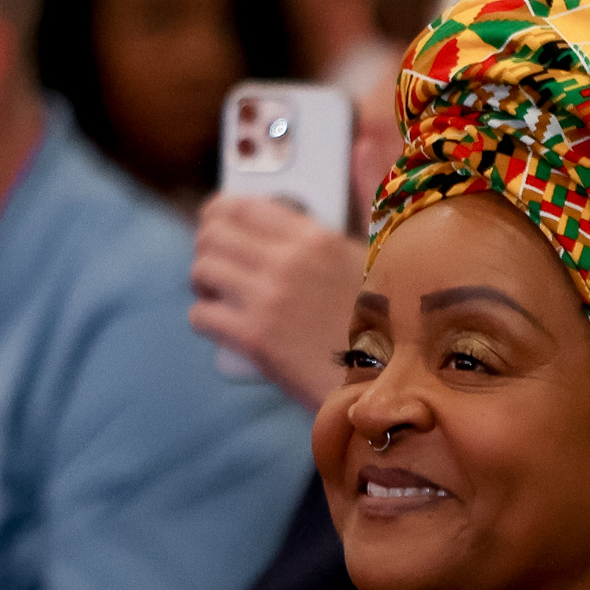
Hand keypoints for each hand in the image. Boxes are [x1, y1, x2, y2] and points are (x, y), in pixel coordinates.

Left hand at [190, 192, 365, 410]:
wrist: (388, 382)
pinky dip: (203, 319)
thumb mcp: (366, 267)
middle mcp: (288, 262)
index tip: (218, 223)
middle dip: (207, 247)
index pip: (245, 206)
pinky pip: (201, 315)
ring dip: (202, 282)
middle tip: (216, 264)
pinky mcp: (255, 339)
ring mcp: (269, 299)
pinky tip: (217, 324)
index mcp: (316, 239)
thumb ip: (328, 242)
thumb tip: (297, 219)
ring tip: (215, 295)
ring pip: (202, 269)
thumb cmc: (382, 328)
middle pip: (214, 233)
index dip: (221, 213)